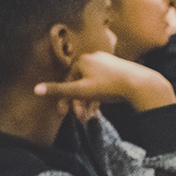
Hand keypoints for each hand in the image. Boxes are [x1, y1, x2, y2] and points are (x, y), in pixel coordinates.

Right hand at [36, 50, 175, 110]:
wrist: (140, 84)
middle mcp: (94, 57)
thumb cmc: (109, 86)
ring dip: (89, 101)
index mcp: (82, 60)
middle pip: (80, 83)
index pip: (67, 80)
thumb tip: (36, 89)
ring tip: (91, 115)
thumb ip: (59, 90)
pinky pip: (104, 83)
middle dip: (78, 102)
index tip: (65, 114)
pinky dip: (100, 95)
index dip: (65, 99)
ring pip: (92, 84)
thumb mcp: (80, 91)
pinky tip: (100, 108)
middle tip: (80, 117)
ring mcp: (108, 61)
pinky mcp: (119, 68)